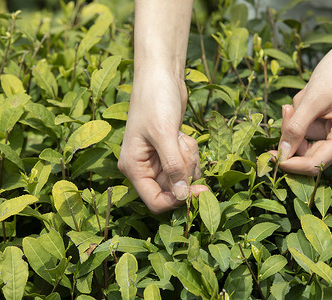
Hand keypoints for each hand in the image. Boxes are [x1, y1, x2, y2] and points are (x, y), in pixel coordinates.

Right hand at [118, 70, 207, 213]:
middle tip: (185, 149)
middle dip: (185, 172)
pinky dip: (191, 152)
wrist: (161, 76)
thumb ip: (173, 167)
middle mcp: (144, 168)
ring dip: (189, 159)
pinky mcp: (171, 151)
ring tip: (181, 138)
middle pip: (173, 190)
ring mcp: (159, 160)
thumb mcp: (164, 134)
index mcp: (134, 167)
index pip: (155, 201)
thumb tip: (183, 195)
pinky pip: (187, 164)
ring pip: (184, 177)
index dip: (177, 200)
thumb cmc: (155, 100)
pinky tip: (183, 135)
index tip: (197, 191)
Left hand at [270, 43, 331, 174]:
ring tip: (306, 95)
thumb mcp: (311, 99)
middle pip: (310, 151)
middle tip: (287, 109)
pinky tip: (309, 96)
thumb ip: (296, 128)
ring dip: (299, 120)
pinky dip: (306, 115)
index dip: (290, 164)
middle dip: (294, 133)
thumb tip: (282, 153)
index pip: (314, 164)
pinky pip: (315, 126)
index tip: (269, 157)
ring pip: (309, 137)